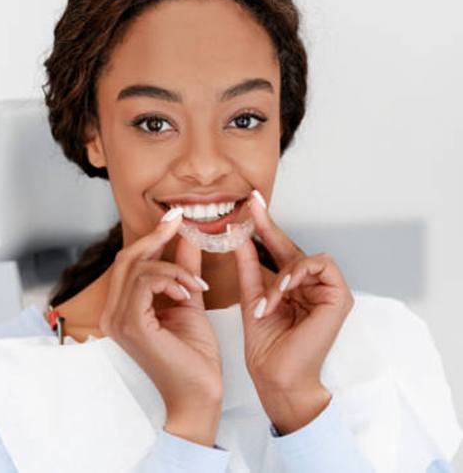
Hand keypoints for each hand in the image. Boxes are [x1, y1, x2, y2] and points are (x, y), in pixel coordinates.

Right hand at [98, 208, 223, 418]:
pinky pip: (146, 282)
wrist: (199, 394)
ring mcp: (118, 320)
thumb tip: (186, 239)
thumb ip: (183, 270)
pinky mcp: (131, 325)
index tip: (174, 218)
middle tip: (180, 222)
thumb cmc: (194, 356)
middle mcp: (113, 313)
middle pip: (127, 259)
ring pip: (138, 267)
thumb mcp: (188, 301)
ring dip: (173, 267)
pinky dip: (171, 278)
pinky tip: (189, 292)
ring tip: (195, 284)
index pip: (130, 263)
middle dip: (156, 237)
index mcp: (123, 308)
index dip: (151, 237)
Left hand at [230, 190, 354, 430]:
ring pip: (305, 257)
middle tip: (253, 205)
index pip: (278, 250)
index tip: (251, 203)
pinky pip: (321, 265)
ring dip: (283, 273)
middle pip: (292, 247)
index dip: (265, 226)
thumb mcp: (252, 296)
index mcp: (292, 286)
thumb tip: (241, 235)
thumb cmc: (266, 345)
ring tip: (270, 298)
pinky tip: (285, 289)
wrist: (276, 376)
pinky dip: (299, 274)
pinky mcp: (340, 296)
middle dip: (269, 227)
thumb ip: (250, 265)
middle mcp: (310, 285)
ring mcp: (327, 290)